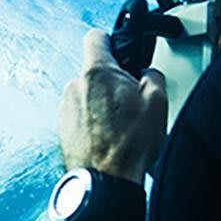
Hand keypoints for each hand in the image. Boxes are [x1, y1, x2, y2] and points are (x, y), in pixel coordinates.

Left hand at [58, 29, 167, 180]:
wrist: (106, 183)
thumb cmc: (128, 146)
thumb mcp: (158, 102)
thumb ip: (153, 75)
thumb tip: (148, 73)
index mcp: (97, 72)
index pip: (96, 37)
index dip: (111, 41)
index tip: (119, 49)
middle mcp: (74, 86)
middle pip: (94, 72)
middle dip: (111, 82)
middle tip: (130, 101)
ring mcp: (65, 108)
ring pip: (86, 95)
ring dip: (101, 105)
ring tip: (120, 126)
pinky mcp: (62, 129)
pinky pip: (80, 116)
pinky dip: (92, 122)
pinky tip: (108, 138)